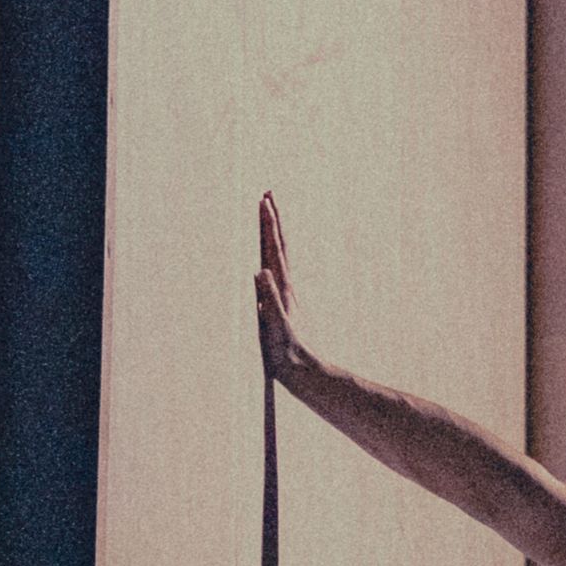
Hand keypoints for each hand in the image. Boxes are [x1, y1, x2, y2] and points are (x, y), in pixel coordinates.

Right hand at [254, 190, 306, 385]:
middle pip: (278, 245)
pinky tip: (266, 256)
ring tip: (268, 215)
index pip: (274, 248)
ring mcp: (285, 294)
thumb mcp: (277, 325)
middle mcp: (286, 286)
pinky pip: (275, 272)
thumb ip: (270, 299)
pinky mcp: (282, 304)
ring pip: (278, 256)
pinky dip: (269, 257)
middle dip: (272, 220)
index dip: (269, 224)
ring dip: (272, 234)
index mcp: (283, 287)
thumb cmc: (288, 352)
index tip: (264, 201)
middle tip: (267, 195)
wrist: (303, 370)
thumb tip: (262, 271)